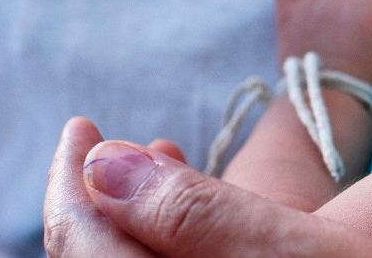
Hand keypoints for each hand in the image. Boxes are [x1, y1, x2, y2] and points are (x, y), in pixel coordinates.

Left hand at [44, 117, 371, 257]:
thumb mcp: (301, 248)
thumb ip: (197, 212)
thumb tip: (102, 165)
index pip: (86, 244)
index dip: (71, 181)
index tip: (82, 126)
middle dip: (94, 197)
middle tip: (98, 137)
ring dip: (129, 216)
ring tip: (152, 163)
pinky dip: (166, 239)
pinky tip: (186, 212)